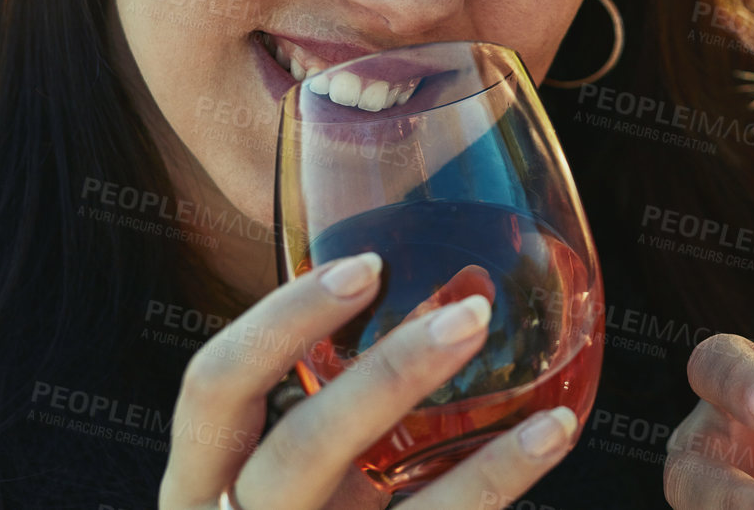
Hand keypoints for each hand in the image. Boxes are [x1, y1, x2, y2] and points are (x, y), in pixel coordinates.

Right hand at [160, 253, 578, 509]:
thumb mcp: (293, 483)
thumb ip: (332, 411)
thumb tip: (449, 289)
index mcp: (203, 488)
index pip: (211, 389)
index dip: (281, 322)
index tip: (368, 266)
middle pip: (299, 449)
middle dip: (386, 376)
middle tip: (470, 313)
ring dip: (479, 468)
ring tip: (551, 416)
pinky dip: (496, 490)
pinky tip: (551, 441)